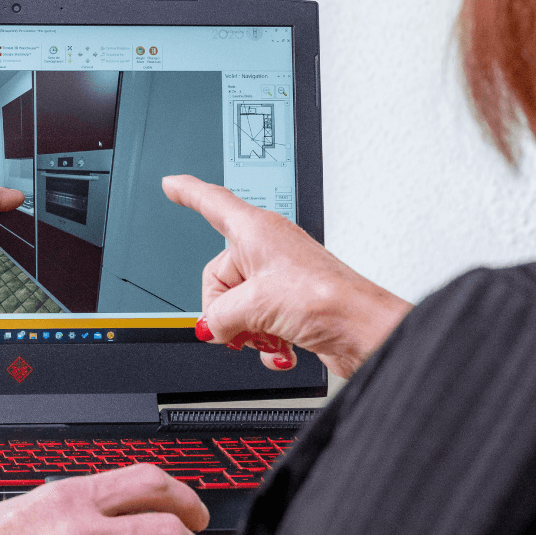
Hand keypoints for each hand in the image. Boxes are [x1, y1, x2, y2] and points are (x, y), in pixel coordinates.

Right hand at [162, 175, 410, 379]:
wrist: (364, 331)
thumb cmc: (327, 298)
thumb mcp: (256, 305)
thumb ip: (220, 315)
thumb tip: (209, 326)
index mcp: (256, 230)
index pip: (212, 202)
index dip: (188, 193)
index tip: (171, 185)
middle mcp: (267, 249)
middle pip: (219, 275)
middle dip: (224, 309)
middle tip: (238, 325)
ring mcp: (279, 278)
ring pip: (238, 304)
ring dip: (247, 329)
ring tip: (267, 336)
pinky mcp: (292, 304)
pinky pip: (259, 321)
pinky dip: (265, 340)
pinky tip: (279, 349)